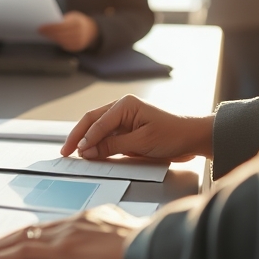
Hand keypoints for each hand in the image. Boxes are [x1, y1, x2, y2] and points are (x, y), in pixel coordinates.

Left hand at [0, 205, 144, 258]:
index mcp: (87, 220)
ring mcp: (64, 235)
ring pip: (15, 240)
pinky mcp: (59, 250)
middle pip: (25, 231)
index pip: (45, 229)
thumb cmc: (150, 250)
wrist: (154, 251)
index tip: (7, 240)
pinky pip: (18, 252)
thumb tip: (113, 249)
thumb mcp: (129, 239)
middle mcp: (72, 222)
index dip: (23, 236)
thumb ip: (114, 240)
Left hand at [38, 11, 98, 51]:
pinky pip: (64, 45)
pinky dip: (57, 41)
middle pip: (60, 35)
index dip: (50, 27)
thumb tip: (49, 24)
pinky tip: (51, 38)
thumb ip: (63, 20)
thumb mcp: (73, 17)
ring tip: (44, 34)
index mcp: (77, 23)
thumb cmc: (78, 22)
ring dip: (51, 37)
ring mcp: (78, 42)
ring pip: (61, 41)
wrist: (92, 30)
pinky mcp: (76, 48)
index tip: (41, 27)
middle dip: (49, 33)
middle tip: (40, 31)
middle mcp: (79, 33)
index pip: (61, 26)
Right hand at [62, 94, 212, 161]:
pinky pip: (107, 137)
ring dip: (86, 140)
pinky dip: (98, 145)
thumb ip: (113, 146)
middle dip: (77, 136)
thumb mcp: (142, 142)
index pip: (98, 122)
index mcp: (125, 105)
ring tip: (74, 153)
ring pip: (98, 128)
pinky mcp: (127, 130)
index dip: (86, 138)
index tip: (77, 152)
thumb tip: (89, 150)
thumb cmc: (173, 134)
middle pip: (92, 121)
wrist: (193, 138)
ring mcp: (124, 119)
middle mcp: (122, 108)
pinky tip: (91, 154)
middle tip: (65, 151)